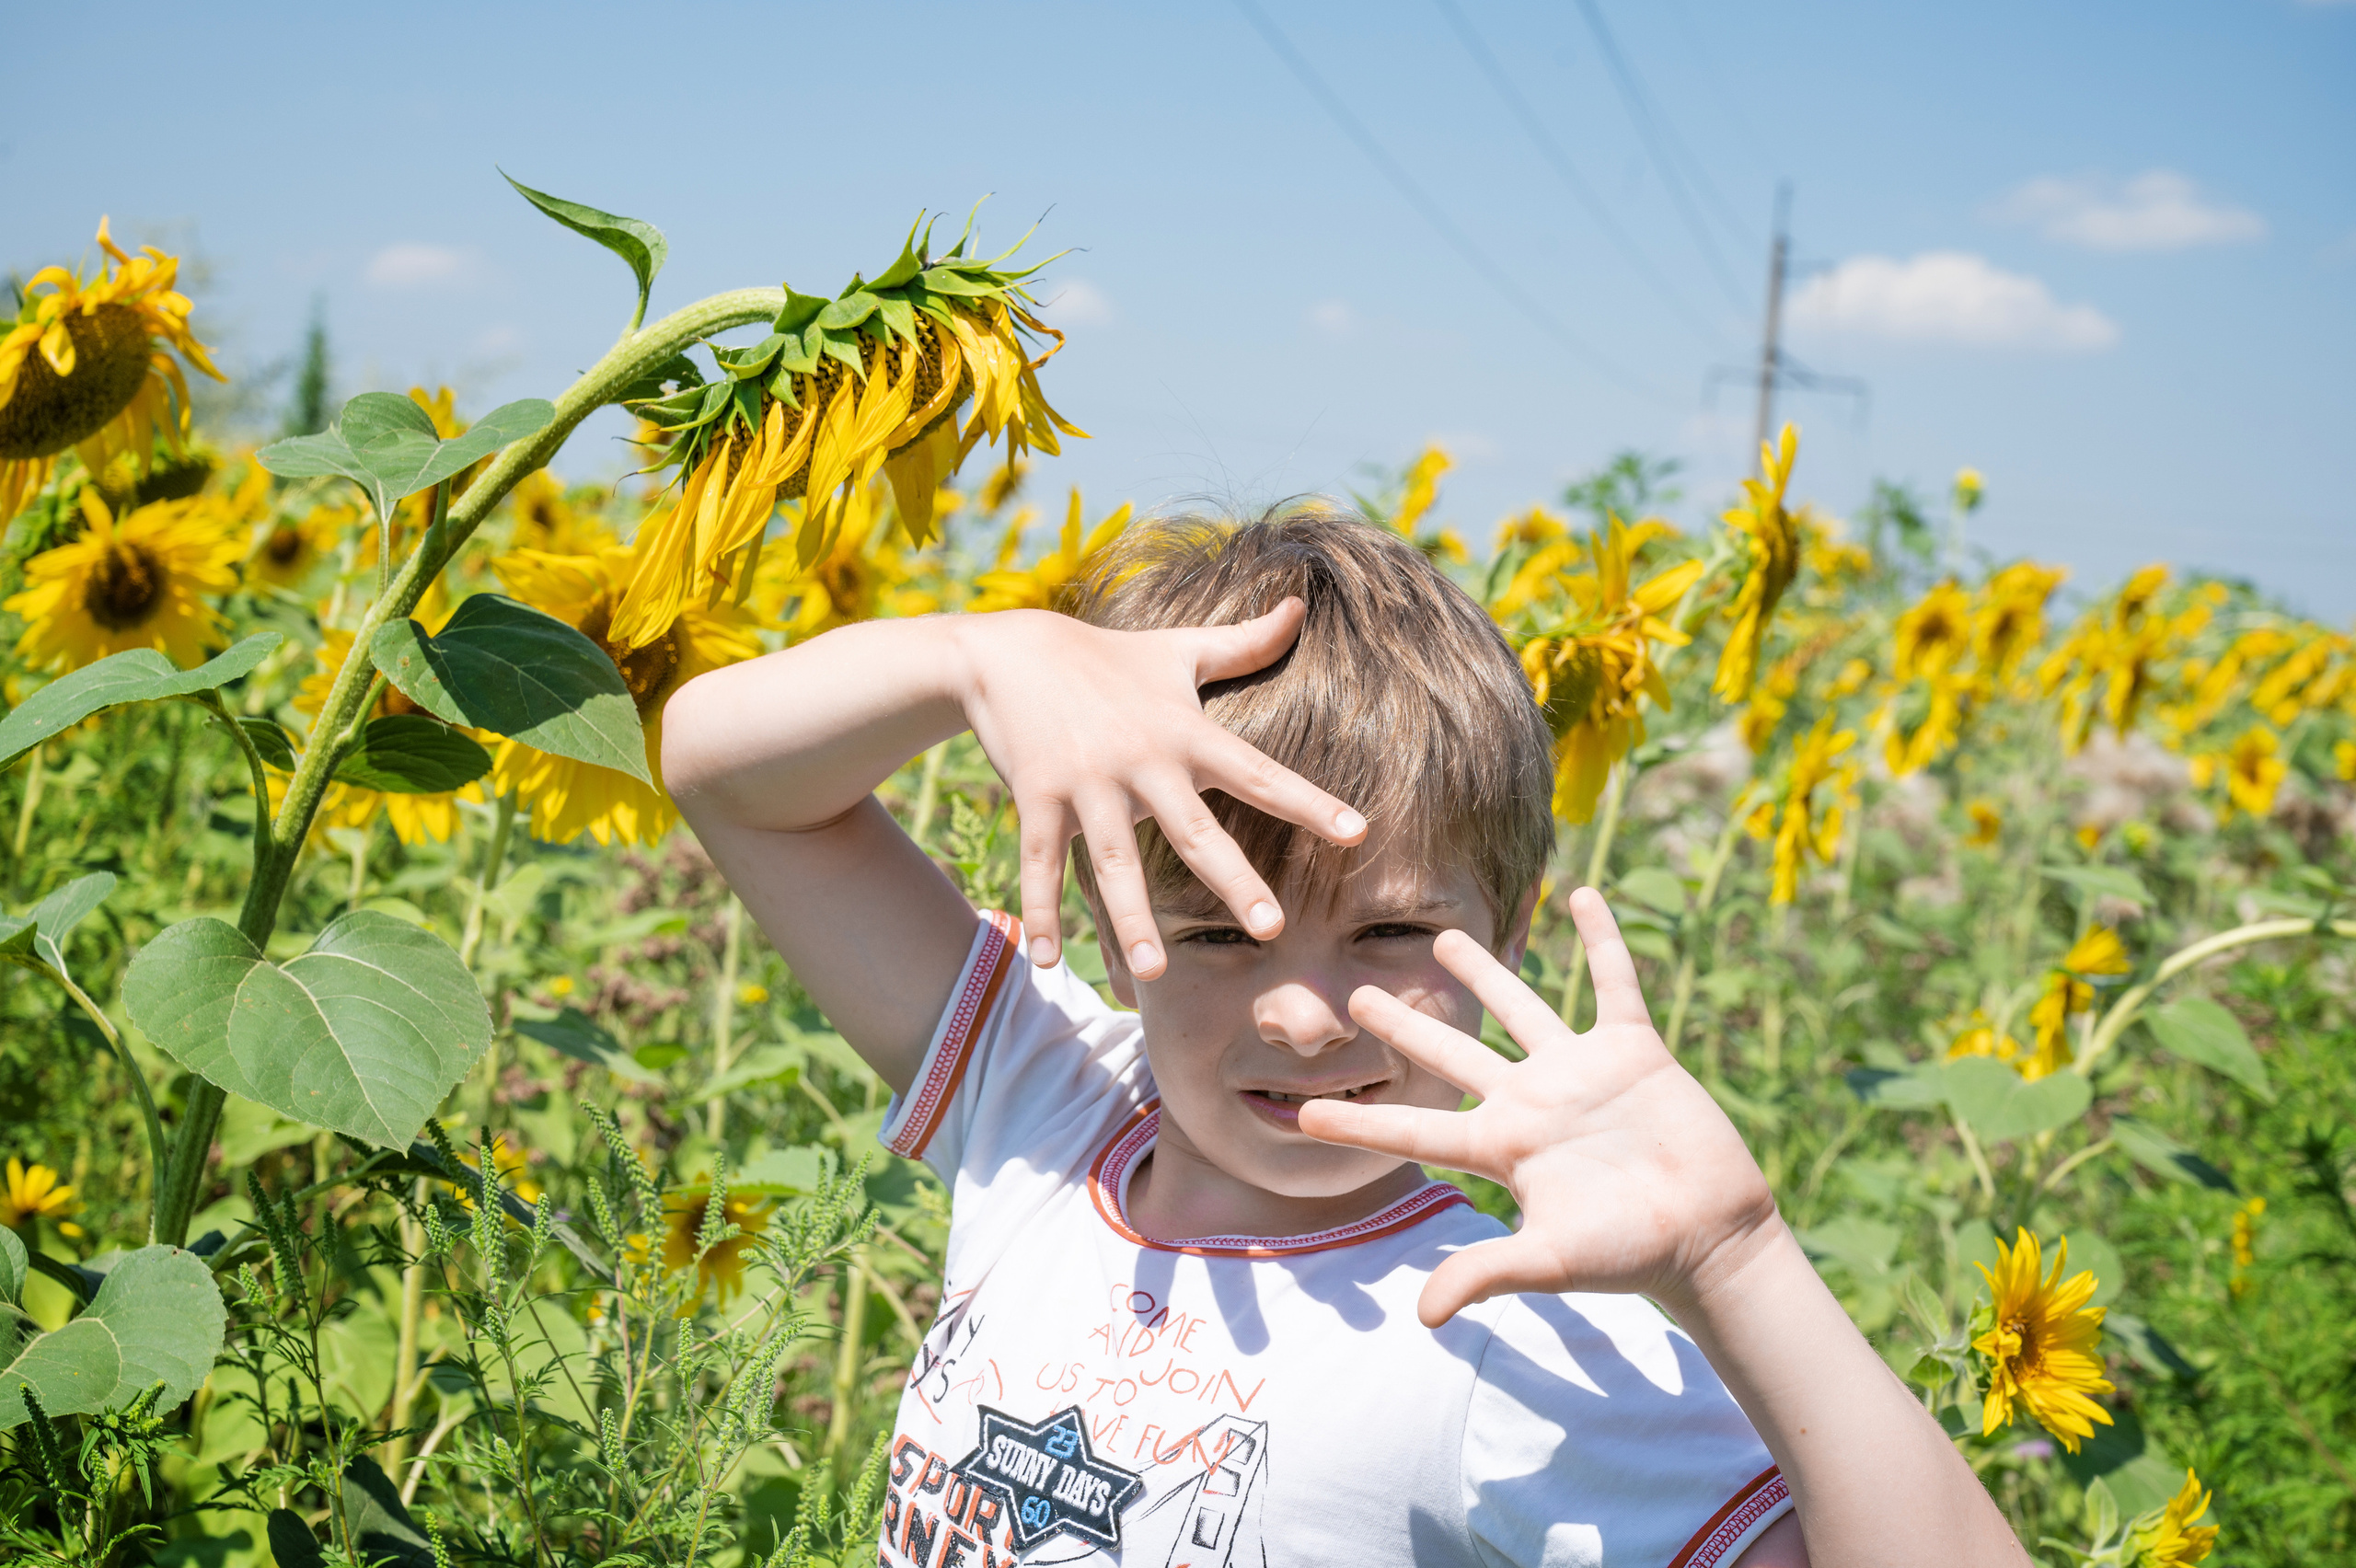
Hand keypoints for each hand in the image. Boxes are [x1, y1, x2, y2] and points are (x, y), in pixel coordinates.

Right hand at [952, 600, 1366, 977]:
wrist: (1009, 650)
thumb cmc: (1108, 657)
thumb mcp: (1178, 649)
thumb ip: (1244, 643)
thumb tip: (1300, 607)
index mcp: (1184, 732)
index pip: (1259, 773)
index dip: (1310, 802)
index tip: (1357, 834)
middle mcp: (1140, 761)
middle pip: (1194, 831)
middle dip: (1233, 881)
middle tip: (1272, 929)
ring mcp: (1086, 782)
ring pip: (1113, 862)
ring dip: (1132, 919)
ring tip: (1154, 973)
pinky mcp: (1035, 797)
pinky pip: (1041, 862)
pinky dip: (1040, 910)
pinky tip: (1043, 958)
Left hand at [1296, 888, 1780, 1327]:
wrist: (1711, 1235)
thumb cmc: (1630, 1253)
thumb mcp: (1551, 1261)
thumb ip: (1486, 1273)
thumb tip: (1423, 1316)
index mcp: (1502, 1147)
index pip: (1415, 1128)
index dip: (1361, 1121)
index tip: (1305, 1111)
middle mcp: (1531, 1101)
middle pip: (1453, 1053)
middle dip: (1405, 1026)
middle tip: (1357, 996)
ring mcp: (1580, 1071)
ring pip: (1521, 1006)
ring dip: (1485, 969)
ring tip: (1442, 937)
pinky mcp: (1633, 1049)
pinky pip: (1615, 982)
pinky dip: (1603, 939)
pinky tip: (1586, 895)